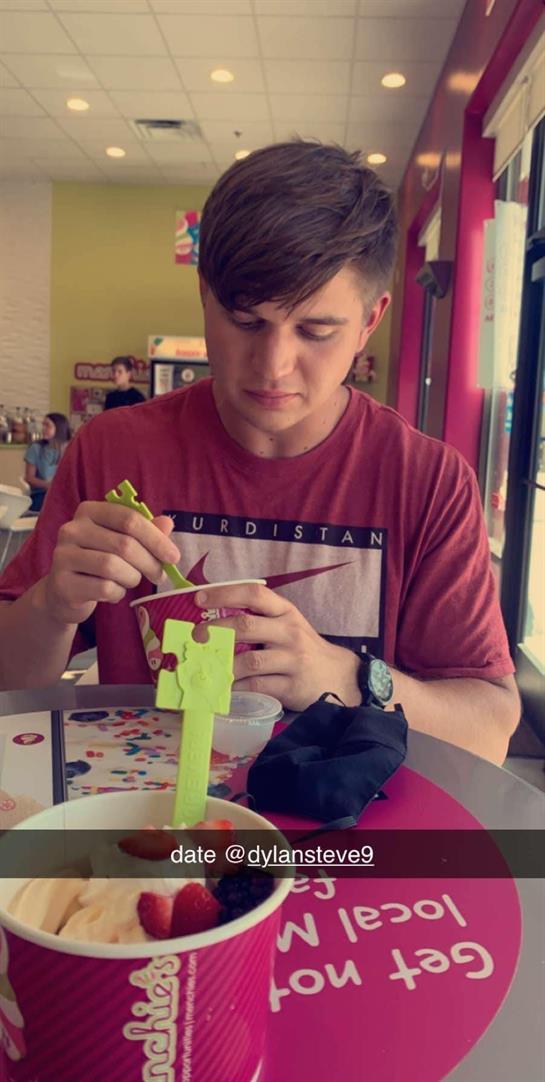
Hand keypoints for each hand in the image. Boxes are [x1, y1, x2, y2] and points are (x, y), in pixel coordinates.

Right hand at [43, 502, 180, 625]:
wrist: (64, 592)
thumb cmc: (98, 562)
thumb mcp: (122, 542)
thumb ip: (145, 531)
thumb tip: (167, 523)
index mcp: (89, 511)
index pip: (129, 518)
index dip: (156, 538)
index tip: (174, 557)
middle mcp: (71, 529)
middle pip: (124, 544)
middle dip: (149, 562)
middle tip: (159, 575)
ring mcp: (62, 556)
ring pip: (113, 566)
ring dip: (132, 578)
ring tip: (132, 581)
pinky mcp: (62, 583)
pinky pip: (103, 588)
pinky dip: (118, 592)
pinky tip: (114, 592)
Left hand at [193, 582, 361, 711]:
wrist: (338, 676)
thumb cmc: (302, 648)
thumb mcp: (287, 625)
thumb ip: (259, 619)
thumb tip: (212, 620)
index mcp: (286, 612)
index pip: (255, 594)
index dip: (225, 593)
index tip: (199, 599)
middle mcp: (290, 632)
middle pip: (247, 625)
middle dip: (216, 630)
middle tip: (196, 637)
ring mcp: (293, 660)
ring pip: (250, 660)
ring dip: (224, 664)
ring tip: (206, 666)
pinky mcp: (292, 686)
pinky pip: (258, 686)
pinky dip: (237, 687)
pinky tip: (226, 686)